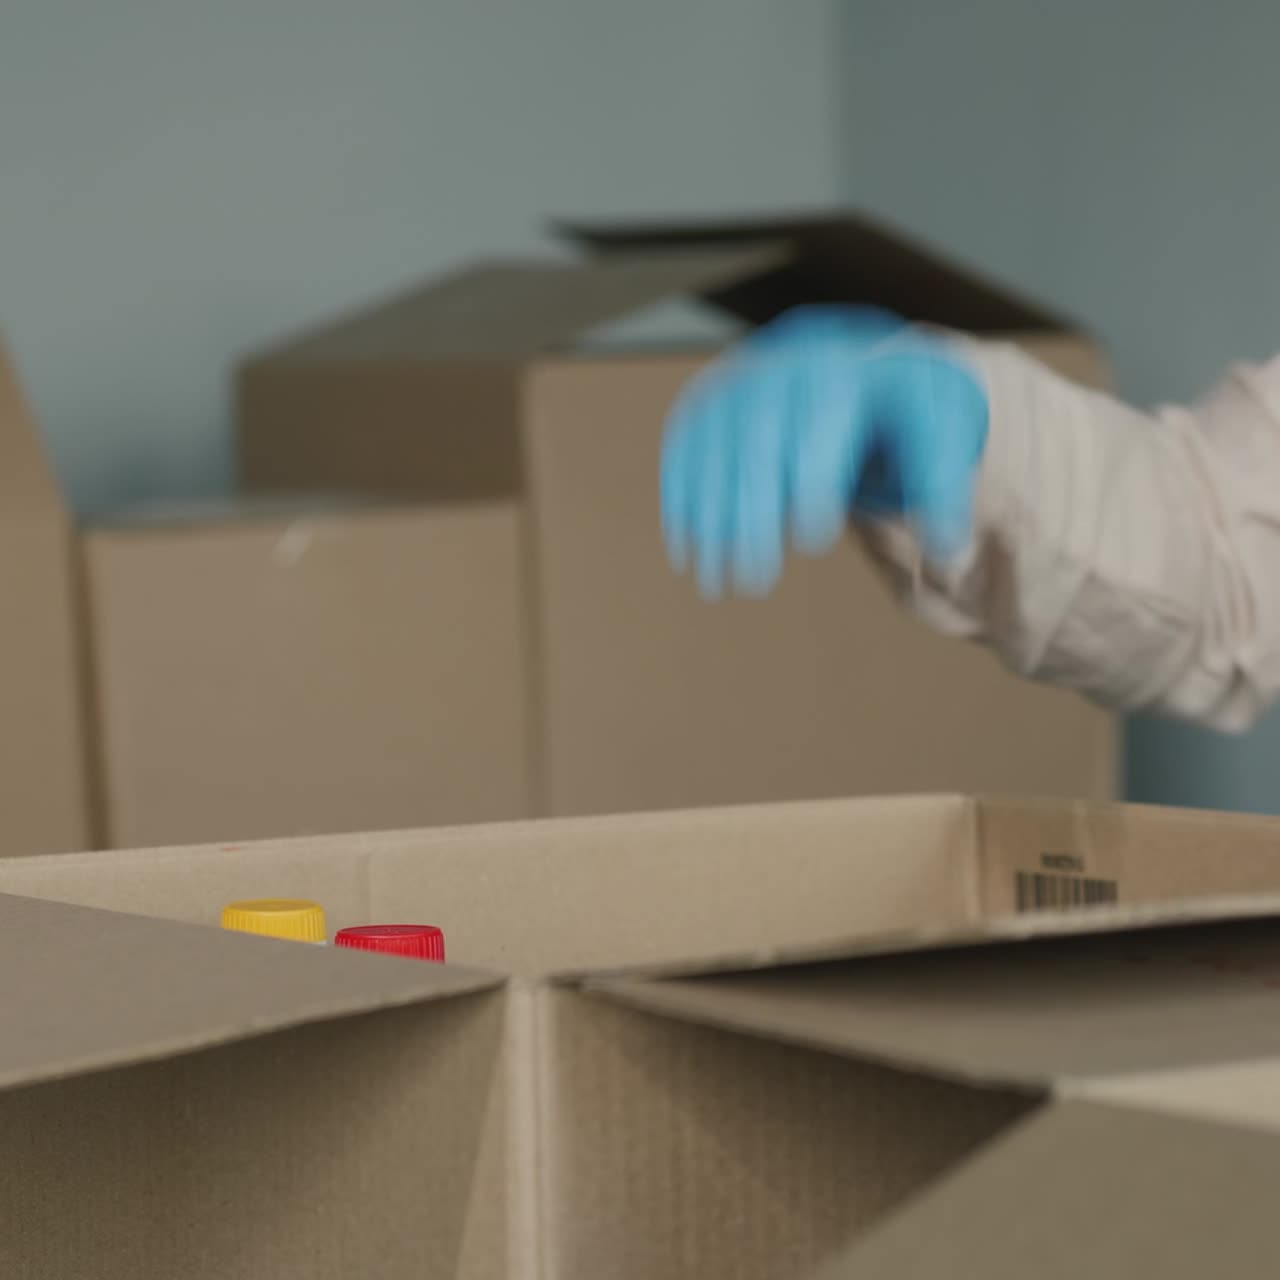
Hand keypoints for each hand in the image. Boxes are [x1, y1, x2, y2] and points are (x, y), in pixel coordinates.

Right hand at [661, 305, 989, 596]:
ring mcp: (743, 379)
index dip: (811, 478)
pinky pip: (687, 445)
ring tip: (712, 583)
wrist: (859, 365)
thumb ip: (941, 490)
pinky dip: (680, 498)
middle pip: (758, 438)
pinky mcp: (712, 400)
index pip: (821, 419)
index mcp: (849, 371)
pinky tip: (683, 550)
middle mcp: (788, 367)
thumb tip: (951, 552)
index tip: (812, 538)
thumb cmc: (904, 416)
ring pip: (714, 447)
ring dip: (707, 519)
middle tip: (754, 582)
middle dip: (749, 513)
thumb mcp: (938, 439)